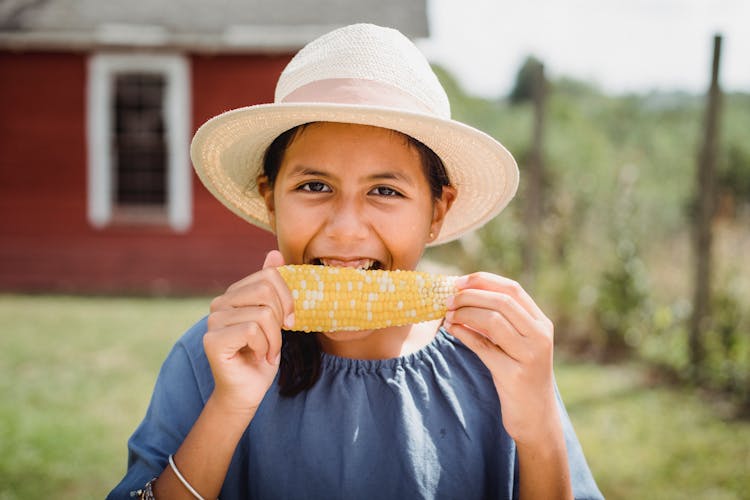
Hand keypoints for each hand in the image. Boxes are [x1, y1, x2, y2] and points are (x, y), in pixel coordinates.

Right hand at [203, 250, 294, 415]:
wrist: (247, 391)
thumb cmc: (262, 355)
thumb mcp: (274, 318)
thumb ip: (272, 287)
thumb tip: (274, 253)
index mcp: (235, 294)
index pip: (269, 276)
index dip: (287, 297)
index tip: (289, 321)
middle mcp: (220, 303)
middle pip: (265, 291)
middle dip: (280, 319)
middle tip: (277, 339)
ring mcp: (213, 320)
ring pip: (262, 314)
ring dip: (274, 339)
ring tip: (267, 351)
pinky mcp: (212, 339)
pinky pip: (252, 331)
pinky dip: (265, 347)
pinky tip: (258, 357)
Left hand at [444, 272, 558, 444]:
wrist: (536, 418)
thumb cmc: (519, 376)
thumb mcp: (514, 345)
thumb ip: (497, 321)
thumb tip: (461, 297)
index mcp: (541, 323)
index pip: (513, 289)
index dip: (484, 280)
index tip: (459, 281)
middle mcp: (540, 336)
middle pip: (502, 301)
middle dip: (470, 295)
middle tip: (447, 299)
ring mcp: (530, 355)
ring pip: (494, 320)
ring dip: (465, 313)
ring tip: (447, 315)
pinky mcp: (515, 375)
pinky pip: (484, 347)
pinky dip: (464, 334)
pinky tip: (451, 330)